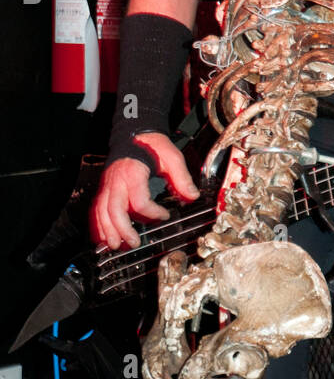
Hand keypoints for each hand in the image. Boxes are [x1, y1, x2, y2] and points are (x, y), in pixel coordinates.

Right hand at [90, 133, 198, 249]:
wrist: (135, 133)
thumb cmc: (152, 144)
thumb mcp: (172, 157)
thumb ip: (182, 178)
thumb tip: (192, 196)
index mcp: (133, 173)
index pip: (140, 201)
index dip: (153, 212)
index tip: (165, 215)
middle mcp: (116, 180)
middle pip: (113, 209)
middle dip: (122, 229)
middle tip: (133, 242)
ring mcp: (108, 184)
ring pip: (101, 211)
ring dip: (106, 230)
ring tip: (115, 246)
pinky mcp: (104, 187)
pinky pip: (96, 208)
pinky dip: (98, 224)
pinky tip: (103, 237)